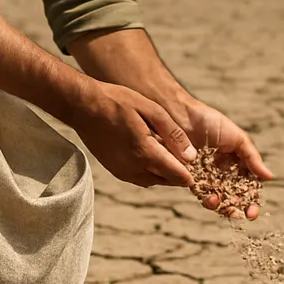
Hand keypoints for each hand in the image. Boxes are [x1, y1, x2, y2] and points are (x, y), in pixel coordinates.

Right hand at [68, 83, 197, 188]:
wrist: (83, 106)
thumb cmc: (118, 102)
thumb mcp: (152, 110)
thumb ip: (174, 135)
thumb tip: (191, 156)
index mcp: (145, 153)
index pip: (177, 175)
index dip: (191, 174)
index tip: (200, 166)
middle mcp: (133, 168)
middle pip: (167, 180)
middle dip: (179, 173)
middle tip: (188, 159)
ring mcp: (122, 171)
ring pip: (153, 181)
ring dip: (164, 173)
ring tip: (172, 156)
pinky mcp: (115, 170)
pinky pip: (140, 177)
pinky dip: (150, 171)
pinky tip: (153, 155)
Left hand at [177, 97, 273, 218]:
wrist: (181, 114)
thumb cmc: (210, 122)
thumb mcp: (237, 138)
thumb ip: (252, 158)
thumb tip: (270, 177)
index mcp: (236, 164)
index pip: (246, 187)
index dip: (251, 202)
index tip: (252, 213)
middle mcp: (221, 172)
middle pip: (232, 197)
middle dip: (237, 208)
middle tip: (240, 215)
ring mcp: (205, 176)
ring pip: (216, 198)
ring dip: (221, 206)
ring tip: (221, 204)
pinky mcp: (188, 176)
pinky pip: (199, 192)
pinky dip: (206, 198)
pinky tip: (211, 199)